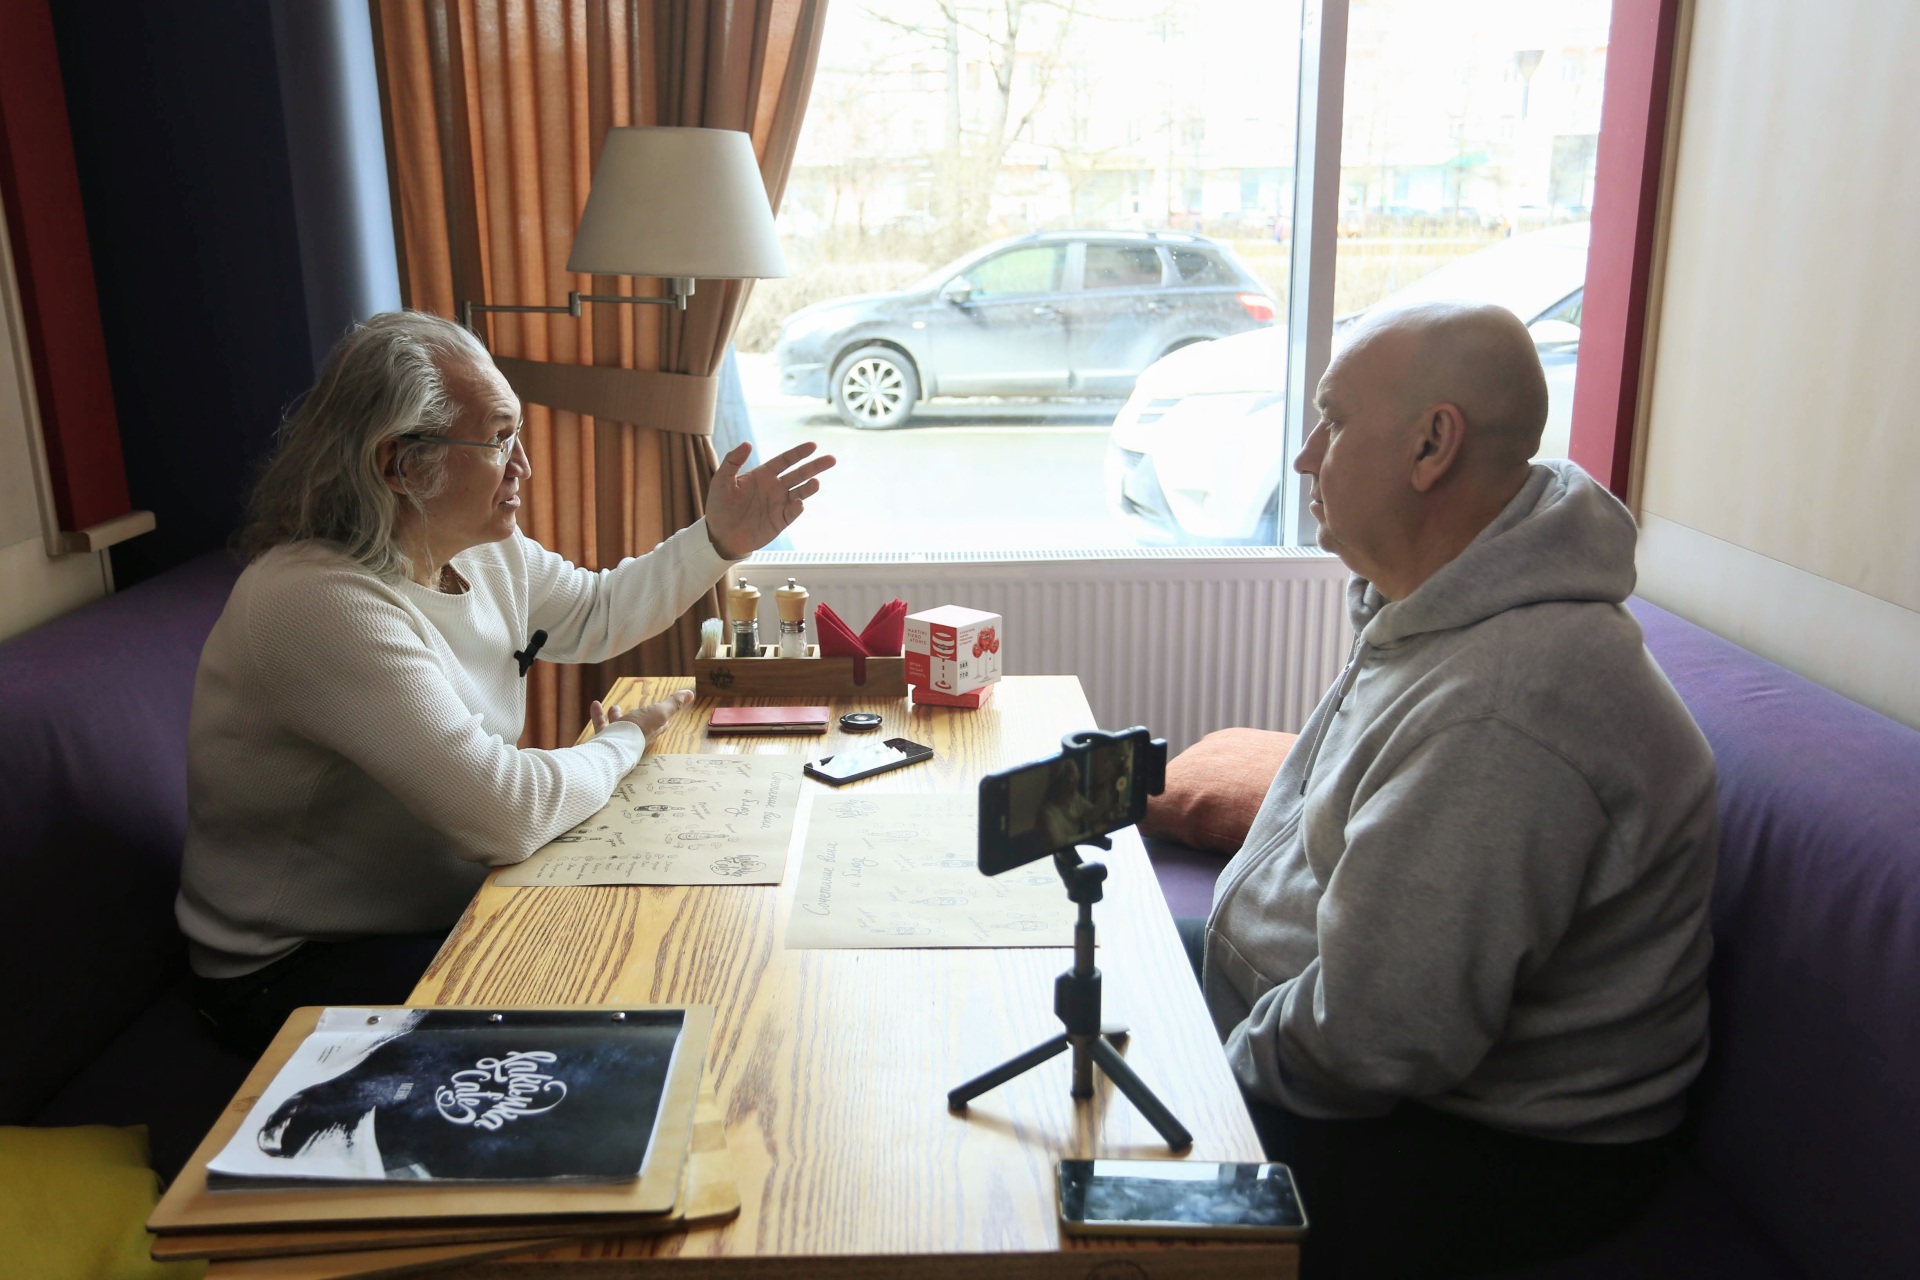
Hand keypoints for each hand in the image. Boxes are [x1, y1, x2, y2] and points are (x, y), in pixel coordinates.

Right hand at [589, 690, 693, 738]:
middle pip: (639, 726)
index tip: (663, 713)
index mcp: (652, 731)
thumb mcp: (659, 712)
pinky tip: (595, 705)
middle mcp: (637, 737)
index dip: (663, 718)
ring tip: (614, 707)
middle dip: (638, 717)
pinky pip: (602, 727)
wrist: (614, 747)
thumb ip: (673, 704)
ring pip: (619, 726)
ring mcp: (620, 740)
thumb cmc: (639, 729)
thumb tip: (690, 694)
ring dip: (617, 716)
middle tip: (637, 710)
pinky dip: (598, 715)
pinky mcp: (605, 740)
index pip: (660, 725)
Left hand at [704, 441, 835, 559]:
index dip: (799, 453)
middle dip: (815, 467)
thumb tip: (748, 443)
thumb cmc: (719, 506)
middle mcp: (775, 488)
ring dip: (809, 488)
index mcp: (763, 475)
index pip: (785, 460)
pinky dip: (797, 508)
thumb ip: (732, 461)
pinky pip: (792, 513)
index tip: (813, 446)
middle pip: (799, 474)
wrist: (719, 535)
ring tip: (816, 483)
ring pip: (800, 493)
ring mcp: (779, 504)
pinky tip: (798, 503)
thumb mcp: (721, 480)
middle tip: (831, 459)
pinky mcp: (780, 521)